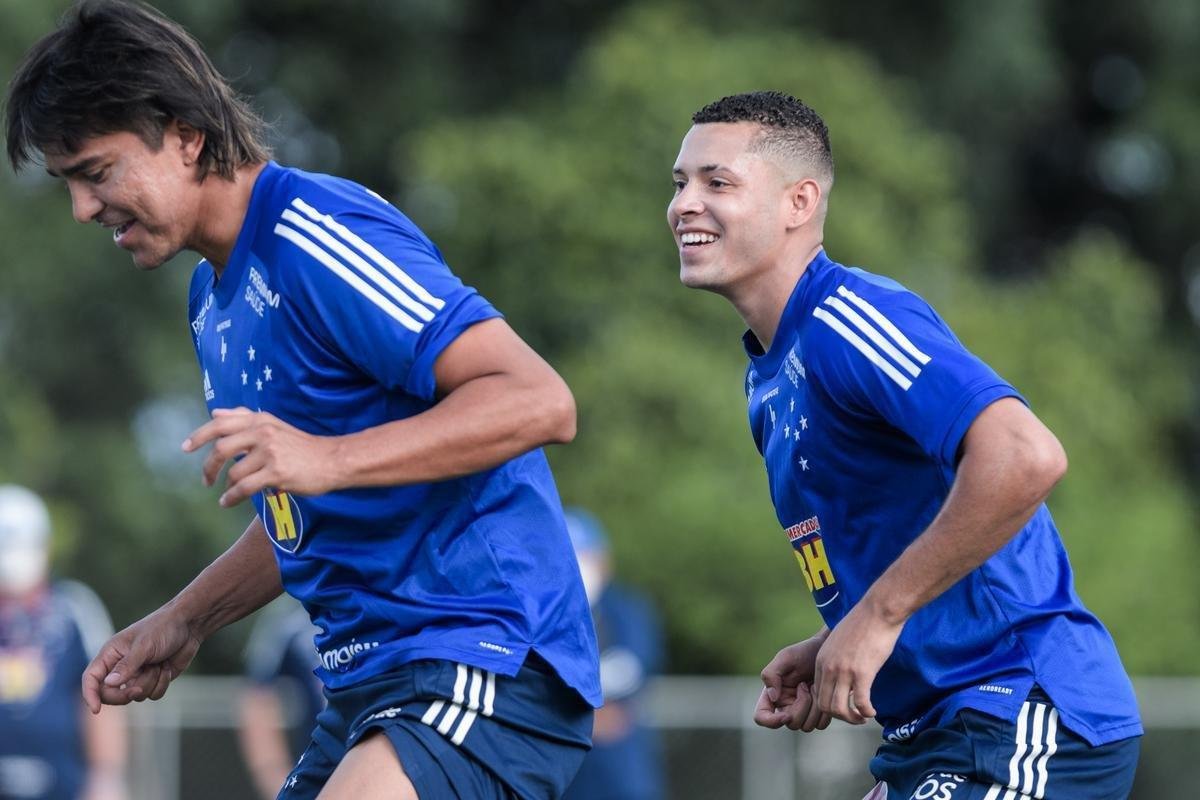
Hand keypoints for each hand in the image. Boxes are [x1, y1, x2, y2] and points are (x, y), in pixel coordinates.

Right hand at [82, 604, 201, 713]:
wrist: (188, 625)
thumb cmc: (163, 628)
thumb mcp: (143, 645)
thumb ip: (126, 666)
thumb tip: (108, 684)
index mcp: (111, 654)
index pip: (91, 678)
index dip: (90, 695)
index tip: (96, 710)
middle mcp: (120, 667)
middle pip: (111, 694)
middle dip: (125, 694)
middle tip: (137, 688)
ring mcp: (138, 675)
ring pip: (135, 696)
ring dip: (150, 682)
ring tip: (159, 664)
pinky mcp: (153, 680)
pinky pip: (153, 695)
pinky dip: (162, 683)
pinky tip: (167, 668)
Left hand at [183, 408, 340, 505]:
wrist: (332, 460)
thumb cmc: (302, 446)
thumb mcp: (273, 425)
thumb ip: (244, 418)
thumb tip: (215, 413)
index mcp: (260, 420)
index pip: (220, 424)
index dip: (199, 436)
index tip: (186, 448)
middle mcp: (263, 433)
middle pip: (221, 449)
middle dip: (208, 467)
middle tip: (206, 480)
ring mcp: (270, 453)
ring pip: (234, 473)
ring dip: (226, 486)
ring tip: (226, 493)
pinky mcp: (276, 473)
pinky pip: (244, 488)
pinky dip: (232, 497)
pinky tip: (227, 502)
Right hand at [753, 634, 831, 731]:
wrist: (826, 650)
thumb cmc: (804, 652)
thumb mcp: (785, 658)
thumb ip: (771, 674)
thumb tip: (773, 698)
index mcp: (772, 694)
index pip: (761, 717)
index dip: (771, 722)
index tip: (786, 715)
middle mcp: (785, 706)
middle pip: (791, 724)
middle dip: (802, 705)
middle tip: (805, 685)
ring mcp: (802, 712)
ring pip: (807, 726)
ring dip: (814, 706)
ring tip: (815, 686)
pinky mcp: (817, 714)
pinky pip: (820, 724)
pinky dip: (824, 711)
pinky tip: (824, 693)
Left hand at [812, 602, 902, 723]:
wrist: (878, 611)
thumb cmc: (863, 623)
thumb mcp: (839, 641)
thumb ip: (836, 658)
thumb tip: (842, 674)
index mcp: (822, 659)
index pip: (817, 693)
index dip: (830, 705)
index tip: (844, 706)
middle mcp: (829, 667)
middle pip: (825, 705)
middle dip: (839, 716)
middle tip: (854, 716)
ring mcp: (844, 671)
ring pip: (839, 708)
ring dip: (851, 718)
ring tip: (862, 717)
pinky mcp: (862, 672)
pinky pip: (860, 703)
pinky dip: (866, 712)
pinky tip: (872, 711)